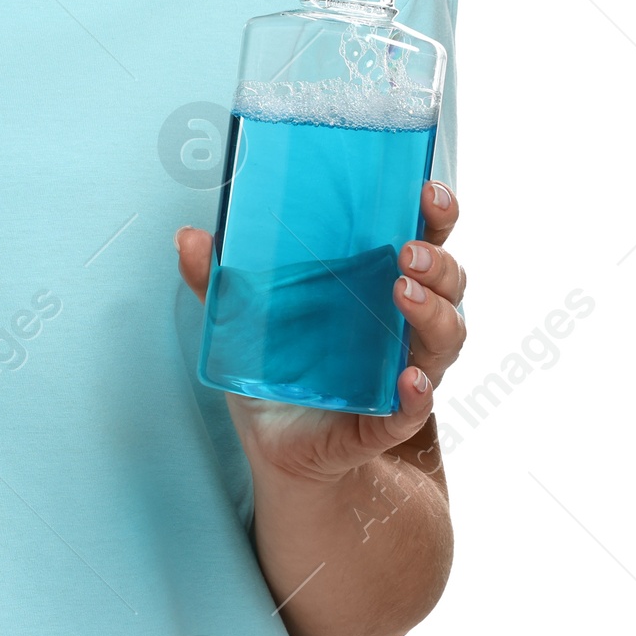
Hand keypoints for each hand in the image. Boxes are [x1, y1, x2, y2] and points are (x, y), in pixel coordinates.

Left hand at [176, 179, 466, 484]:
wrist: (278, 445)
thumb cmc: (276, 366)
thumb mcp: (241, 317)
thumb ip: (216, 279)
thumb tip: (189, 237)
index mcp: (376, 284)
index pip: (424, 240)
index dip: (435, 215)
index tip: (429, 190)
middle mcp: (401, 323)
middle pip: (446, 285)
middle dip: (438, 264)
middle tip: (407, 252)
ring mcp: (402, 369)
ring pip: (443, 340)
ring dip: (432, 315)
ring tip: (404, 292)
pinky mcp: (386, 420)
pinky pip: (413, 409)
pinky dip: (417, 395)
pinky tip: (410, 379)